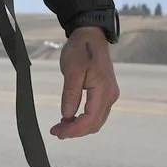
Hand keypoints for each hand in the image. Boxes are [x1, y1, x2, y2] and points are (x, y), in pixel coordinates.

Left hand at [52, 25, 118, 139]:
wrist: (91, 34)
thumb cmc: (81, 49)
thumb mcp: (72, 71)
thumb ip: (70, 95)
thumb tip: (67, 116)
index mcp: (103, 90)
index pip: (90, 119)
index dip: (73, 130)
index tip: (57, 132)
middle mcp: (110, 95)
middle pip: (94, 124)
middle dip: (75, 131)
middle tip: (55, 131)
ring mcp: (110, 94)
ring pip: (96, 121)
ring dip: (79, 127)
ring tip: (60, 126)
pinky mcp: (106, 93)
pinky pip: (96, 113)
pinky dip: (84, 119)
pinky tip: (70, 118)